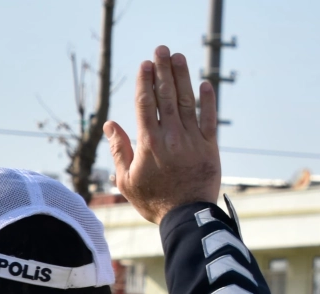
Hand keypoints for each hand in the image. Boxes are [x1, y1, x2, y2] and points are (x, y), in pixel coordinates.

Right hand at [105, 46, 220, 223]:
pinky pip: (209, 118)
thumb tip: (110, 125)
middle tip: (160, 50)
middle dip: (162, 71)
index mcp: (149, 144)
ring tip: (178, 57)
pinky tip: (204, 84)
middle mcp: (171, 137)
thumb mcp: (126, 180)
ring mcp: (192, 139)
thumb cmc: (153, 201)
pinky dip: (208, 100)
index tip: (144, 65)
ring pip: (187, 102)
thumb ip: (120, 150)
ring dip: (182, 77)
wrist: (186, 216)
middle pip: (166, 97)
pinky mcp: (209, 146)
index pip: (145, 105)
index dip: (144, 83)